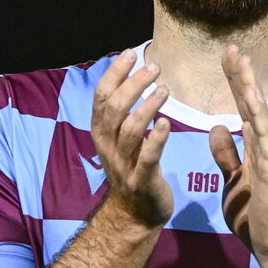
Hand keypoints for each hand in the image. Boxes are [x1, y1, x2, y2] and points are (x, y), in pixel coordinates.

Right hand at [92, 48, 172, 228]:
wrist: (134, 214)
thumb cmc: (132, 169)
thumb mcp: (120, 140)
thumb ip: (123, 113)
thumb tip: (134, 75)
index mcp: (101, 133)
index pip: (101, 97)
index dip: (114, 73)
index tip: (131, 53)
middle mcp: (108, 146)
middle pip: (114, 109)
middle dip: (133, 85)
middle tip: (154, 68)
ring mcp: (123, 165)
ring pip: (130, 131)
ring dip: (146, 107)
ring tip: (164, 89)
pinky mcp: (141, 181)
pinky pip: (147, 158)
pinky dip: (156, 140)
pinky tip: (166, 123)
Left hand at [209, 46, 267, 258]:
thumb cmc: (254, 215)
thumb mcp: (232, 179)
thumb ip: (227, 154)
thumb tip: (218, 127)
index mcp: (256, 147)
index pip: (243, 108)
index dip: (234, 84)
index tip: (225, 59)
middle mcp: (267, 145)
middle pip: (251, 103)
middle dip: (241, 75)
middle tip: (231, 48)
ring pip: (259, 113)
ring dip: (250, 87)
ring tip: (240, 60)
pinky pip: (265, 137)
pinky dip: (258, 116)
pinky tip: (251, 97)